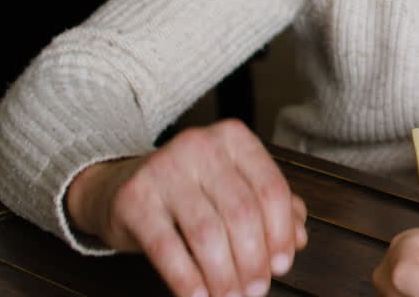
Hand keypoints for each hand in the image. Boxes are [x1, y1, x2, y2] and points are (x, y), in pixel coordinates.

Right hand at [65, 119, 307, 296]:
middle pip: (241, 213)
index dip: (281, 234)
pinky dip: (187, 279)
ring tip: (230, 296)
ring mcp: (163, 169)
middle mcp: (200, 145)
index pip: (271, 189)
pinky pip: (167, 248)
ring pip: (207, 233)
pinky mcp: (134, 198)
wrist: (119, 186)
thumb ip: (274, 207)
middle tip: (256, 290)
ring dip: (223, 275)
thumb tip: (300, 238)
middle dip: (253, 260)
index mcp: (234, 138)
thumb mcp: (235, 188)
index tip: (282, 265)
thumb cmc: (191, 190)